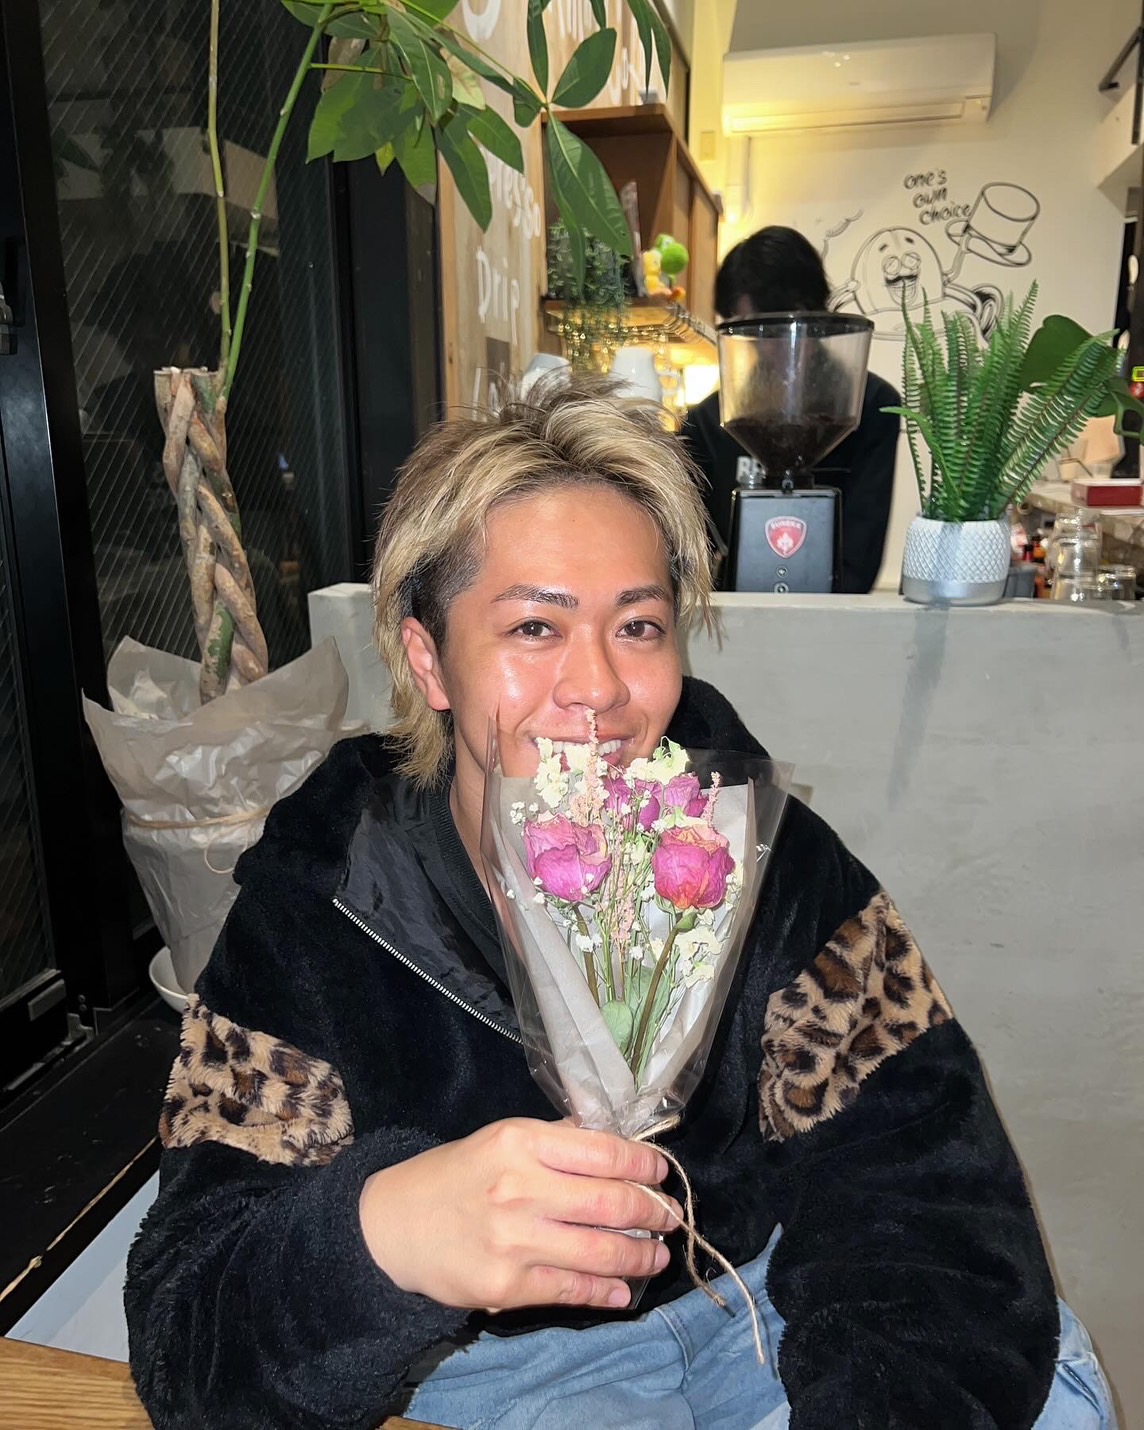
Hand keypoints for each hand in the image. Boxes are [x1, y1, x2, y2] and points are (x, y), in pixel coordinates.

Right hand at [359, 1117, 680, 1312]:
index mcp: (520, 1141)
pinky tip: (624, 1291)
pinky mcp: (506, 1285)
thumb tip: (613, 1141)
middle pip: (610, 1201)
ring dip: (640, 1254)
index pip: (602, 1150)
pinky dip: (607, 1292)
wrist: (394, 1225)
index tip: (661, 1173)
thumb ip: (555, 1140)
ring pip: (600, 1250)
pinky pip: (572, 1289)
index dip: (643, 1164)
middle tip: (670, 1216)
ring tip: (657, 1254)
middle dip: (652, 1211)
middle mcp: (520, 1187)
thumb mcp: (501, 1139)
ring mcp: (515, 1239)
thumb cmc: (455, 1175)